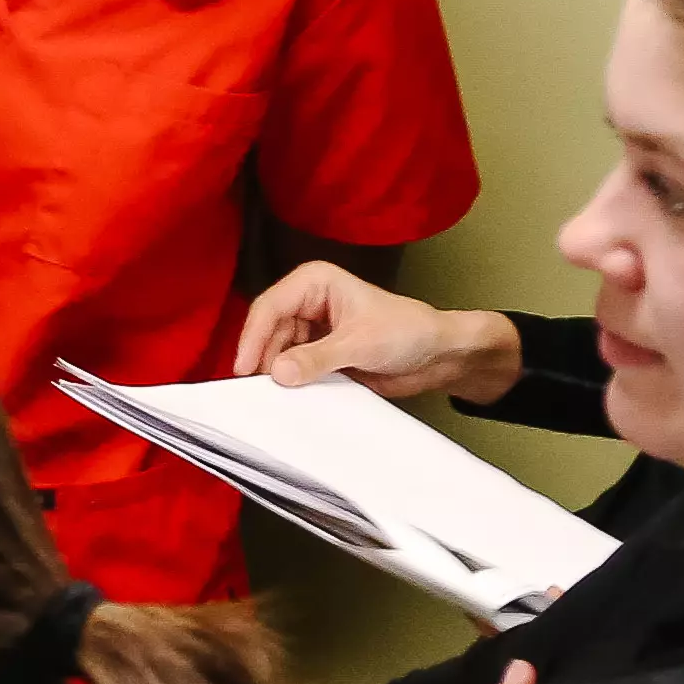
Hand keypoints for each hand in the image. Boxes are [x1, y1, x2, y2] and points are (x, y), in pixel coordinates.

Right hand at [234, 265, 517, 403]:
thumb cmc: (407, 331)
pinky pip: (293, 370)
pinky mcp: (318, 356)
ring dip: (276, 375)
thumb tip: (278, 373)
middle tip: (256, 391)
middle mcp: (307, 304)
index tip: (244, 368)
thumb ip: (317, 358)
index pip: (270, 307)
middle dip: (263, 360)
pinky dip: (290, 385)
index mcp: (314, 283)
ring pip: (277, 353)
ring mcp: (311, 331)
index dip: (253, 337)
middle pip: (268, 332)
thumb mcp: (360, 343)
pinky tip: (288, 399)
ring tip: (273, 398)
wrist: (438, 355)